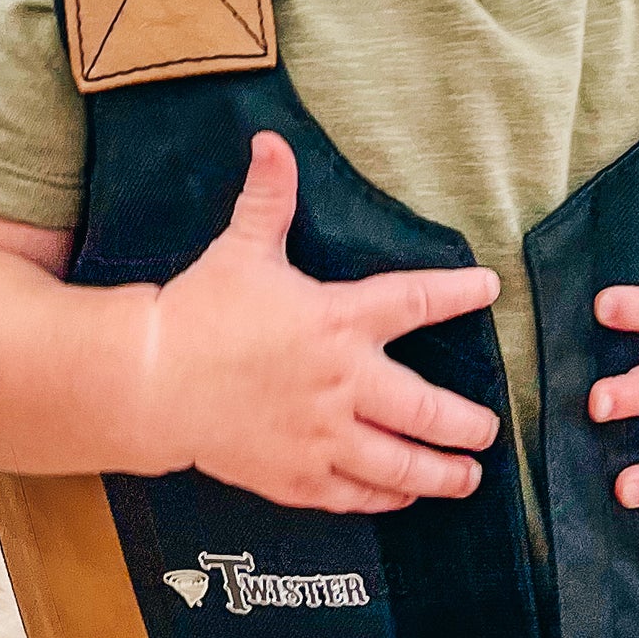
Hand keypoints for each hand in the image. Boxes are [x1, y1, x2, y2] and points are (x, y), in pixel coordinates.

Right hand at [141, 131, 500, 514]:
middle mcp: (342, 383)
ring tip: (468, 476)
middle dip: (468, 424)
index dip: (458, 293)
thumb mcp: (240, 249)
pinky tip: (403, 493)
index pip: (416, 303)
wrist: (150, 382)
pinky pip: (357, 495)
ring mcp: (322, 437)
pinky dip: (387, 496)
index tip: (489, 289)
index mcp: (337, 321)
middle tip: (489, 429)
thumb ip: (268, 199)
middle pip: (429, 410)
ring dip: (442, 473)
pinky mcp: (296, 477)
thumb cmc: (199, 312)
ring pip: (401, 464)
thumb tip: (271, 141)